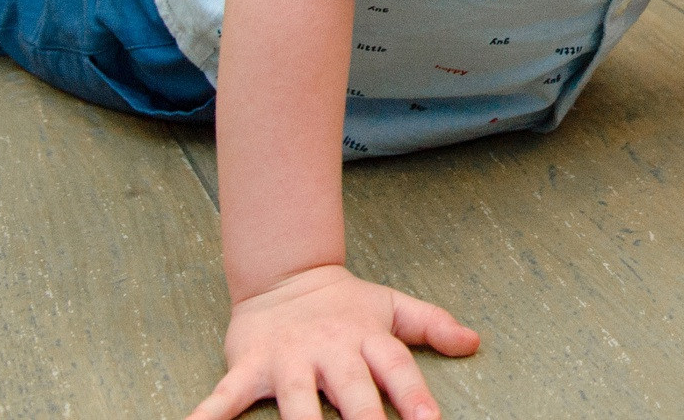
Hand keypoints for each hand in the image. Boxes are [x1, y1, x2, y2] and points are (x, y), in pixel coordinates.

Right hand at [186, 265, 478, 419]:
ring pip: (297, 401)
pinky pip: (227, 396)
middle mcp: (331, 351)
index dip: (416, 397)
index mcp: (368, 339)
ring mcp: (289, 360)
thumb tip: (474, 341)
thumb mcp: (391, 308)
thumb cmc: (345, 304)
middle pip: (352, 392)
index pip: (398, 369)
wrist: (286, 277)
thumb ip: (432, 325)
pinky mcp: (250, 366)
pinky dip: (210, 415)